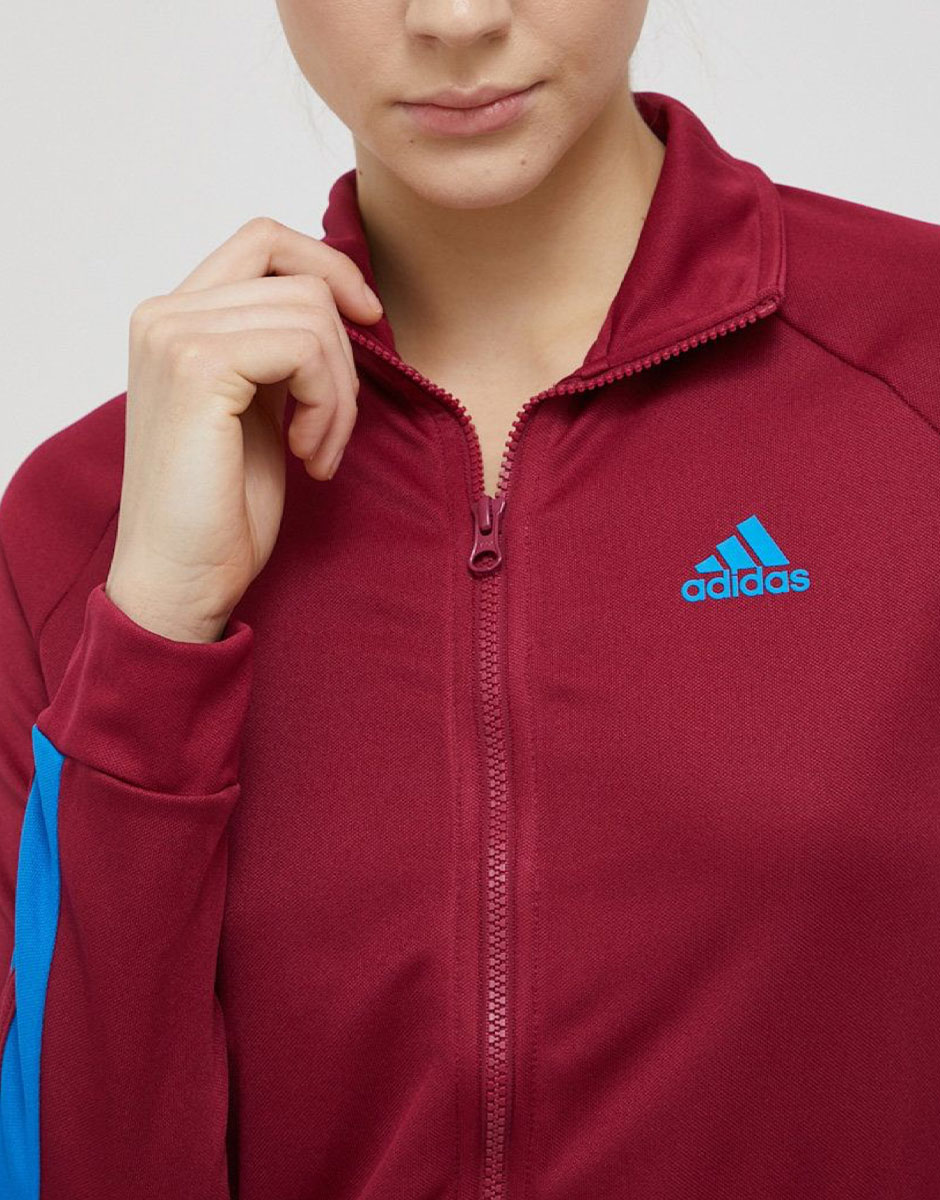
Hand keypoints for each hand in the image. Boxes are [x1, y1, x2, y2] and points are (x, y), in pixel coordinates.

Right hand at [105, 215, 382, 641]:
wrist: (182, 577)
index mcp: (174, 318)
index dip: (329, 268)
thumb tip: (343, 300)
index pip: (264, 240)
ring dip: (339, 393)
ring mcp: (175, 335)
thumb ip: (279, 347)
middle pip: (301, 282)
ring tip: (318, 451)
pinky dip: (329, 405)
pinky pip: (307, 348)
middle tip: (330, 432)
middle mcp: (164, 313)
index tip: (370, 318)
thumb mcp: (261, 405)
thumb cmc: (222, 506)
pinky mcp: (199, 367)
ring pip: (313, 315)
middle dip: (343, 360)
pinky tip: (309, 456)